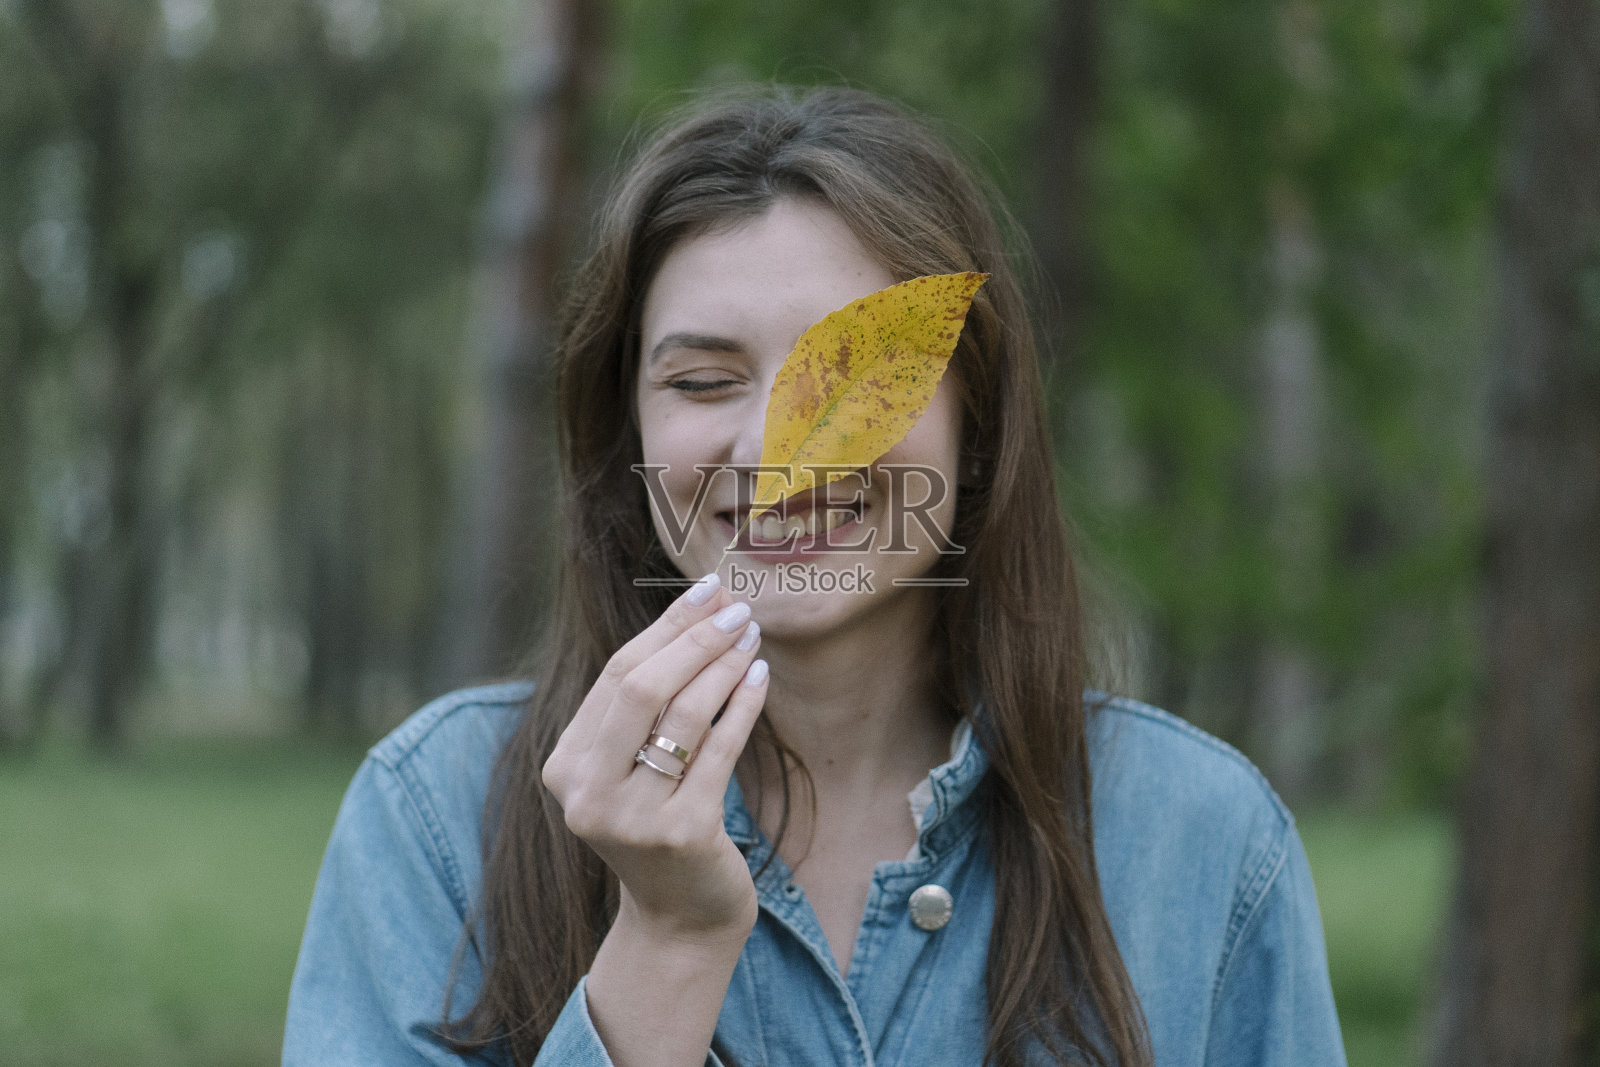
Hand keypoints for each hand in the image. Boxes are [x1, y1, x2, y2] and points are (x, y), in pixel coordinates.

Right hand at [542, 573, 768, 940]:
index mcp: (565, 767)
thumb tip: (698, 611)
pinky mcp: (682, 834)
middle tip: (737, 609)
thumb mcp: (633, 767)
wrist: (680, 917)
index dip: (665, 627)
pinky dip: (742, 707)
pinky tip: (759, 678)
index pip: (616, 676)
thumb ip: (643, 705)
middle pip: (641, 688)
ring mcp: (632, 818)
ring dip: (723, 666)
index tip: (707, 593)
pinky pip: (718, 751)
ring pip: (683, 715)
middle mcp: (588, 794)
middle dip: (694, 639)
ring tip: (752, 637)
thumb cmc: (661, 823)